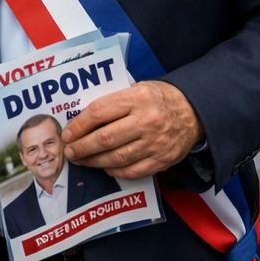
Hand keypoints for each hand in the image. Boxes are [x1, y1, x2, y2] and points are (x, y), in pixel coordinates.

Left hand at [61, 80, 202, 180]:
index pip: (98, 113)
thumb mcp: (136, 89)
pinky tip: (104, 167)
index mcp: (137, 99)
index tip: (67, 134)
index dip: (78, 126)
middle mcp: (146, 121)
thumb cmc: (157, 99)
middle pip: (105, 139)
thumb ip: (113, 103)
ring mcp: (155, 143)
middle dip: (82, 147)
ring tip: (82, 160)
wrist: (193, 112)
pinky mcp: (162, 160)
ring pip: (116, 158)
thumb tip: (81, 121)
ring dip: (94, 161)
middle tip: (69, 151)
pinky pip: (133, 171)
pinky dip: (115, 171)